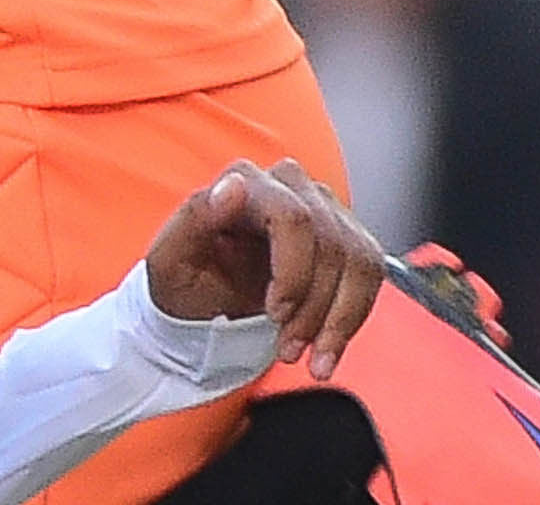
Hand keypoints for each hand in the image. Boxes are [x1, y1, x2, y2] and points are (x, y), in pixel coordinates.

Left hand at [142, 159, 384, 382]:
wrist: (200, 307)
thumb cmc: (183, 280)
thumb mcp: (169, 259)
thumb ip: (197, 217)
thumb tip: (236, 185)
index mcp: (244, 182)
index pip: (293, 216)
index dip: (294, 272)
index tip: (276, 313)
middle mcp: (288, 185)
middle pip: (330, 243)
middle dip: (314, 308)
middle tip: (288, 348)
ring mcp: (323, 208)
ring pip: (358, 262)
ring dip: (337, 320)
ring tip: (308, 357)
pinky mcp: (345, 239)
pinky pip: (369, 276)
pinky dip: (351, 320)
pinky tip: (327, 350)